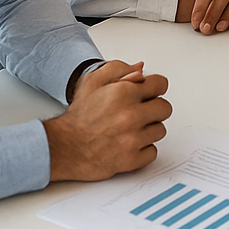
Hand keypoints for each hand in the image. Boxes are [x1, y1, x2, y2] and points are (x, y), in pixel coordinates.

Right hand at [45, 61, 170, 181]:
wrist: (63, 147)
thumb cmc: (79, 116)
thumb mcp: (93, 81)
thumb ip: (119, 69)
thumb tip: (141, 69)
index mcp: (124, 93)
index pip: (161, 84)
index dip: (153, 89)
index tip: (146, 95)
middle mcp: (131, 115)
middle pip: (165, 108)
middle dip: (153, 109)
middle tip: (137, 113)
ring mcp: (132, 139)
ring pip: (160, 130)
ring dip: (148, 130)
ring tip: (129, 129)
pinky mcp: (131, 160)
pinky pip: (153, 152)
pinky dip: (143, 150)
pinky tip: (129, 144)